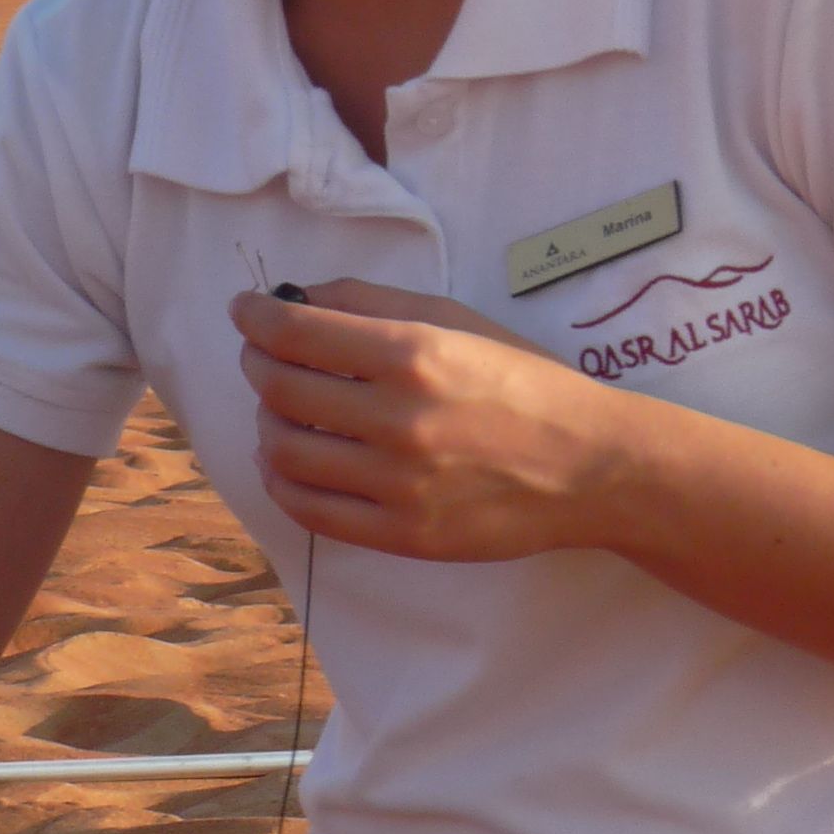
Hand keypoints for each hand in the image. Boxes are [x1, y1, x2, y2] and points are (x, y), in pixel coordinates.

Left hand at [231, 278, 622, 559]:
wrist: (588, 467)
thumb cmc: (524, 383)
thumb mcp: (458, 321)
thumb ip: (374, 303)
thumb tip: (297, 299)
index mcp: (414, 356)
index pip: (295, 333)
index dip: (254, 318)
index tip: (245, 311)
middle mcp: (400, 420)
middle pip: (279, 389)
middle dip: (255, 363)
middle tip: (260, 354)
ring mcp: (398, 485)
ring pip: (284, 451)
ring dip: (265, 422)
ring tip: (279, 410)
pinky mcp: (401, 535)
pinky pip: (310, 510)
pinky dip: (281, 480)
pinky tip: (285, 461)